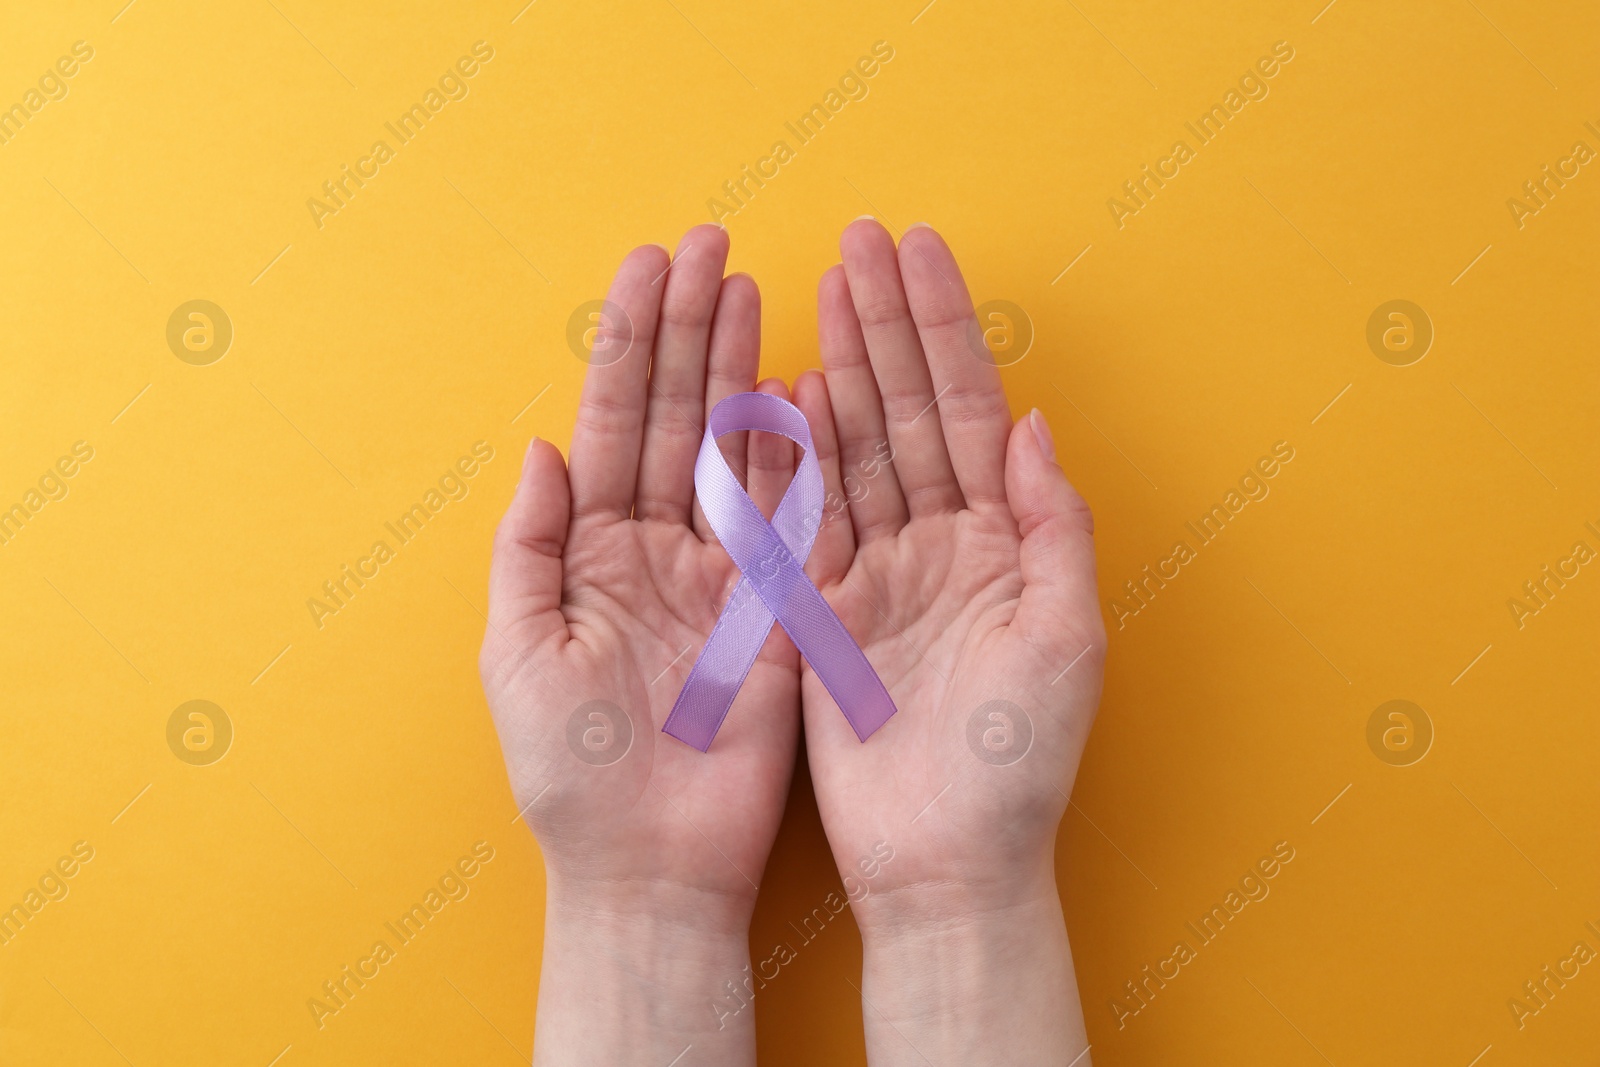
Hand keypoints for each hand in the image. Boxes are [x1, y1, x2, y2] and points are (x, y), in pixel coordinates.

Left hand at [479, 225, 799, 1065]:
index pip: (614, 422)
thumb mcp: (520, 654)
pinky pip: (790, 517)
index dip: (633, 342)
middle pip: (676, 416)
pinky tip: (801, 385)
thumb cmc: (569, 773)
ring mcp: (723, 573)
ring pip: (734, 449)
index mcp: (592, 552)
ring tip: (752, 287)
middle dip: (690, 329)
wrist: (649, 865)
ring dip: (741, 368)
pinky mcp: (778, 608)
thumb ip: (530, 548)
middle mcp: (658, 547)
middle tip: (712, 245)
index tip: (652, 265)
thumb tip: (543, 447)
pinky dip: (796, 452)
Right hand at [793, 220, 1103, 1064]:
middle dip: (883, 324)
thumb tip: (1032, 423)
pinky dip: (794, 456)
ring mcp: (877, 574)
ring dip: (838, 366)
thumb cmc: (1020, 764)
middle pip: (905, 411)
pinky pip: (805, 520)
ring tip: (818, 287)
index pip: (965, 410)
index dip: (941, 329)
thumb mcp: (1065, 641)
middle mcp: (940, 544)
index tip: (916, 252)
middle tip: (858, 239)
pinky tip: (786, 392)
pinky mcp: (821, 615)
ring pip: (854, 450)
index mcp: (1002, 542)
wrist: (945, 864)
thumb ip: (1052, 528)